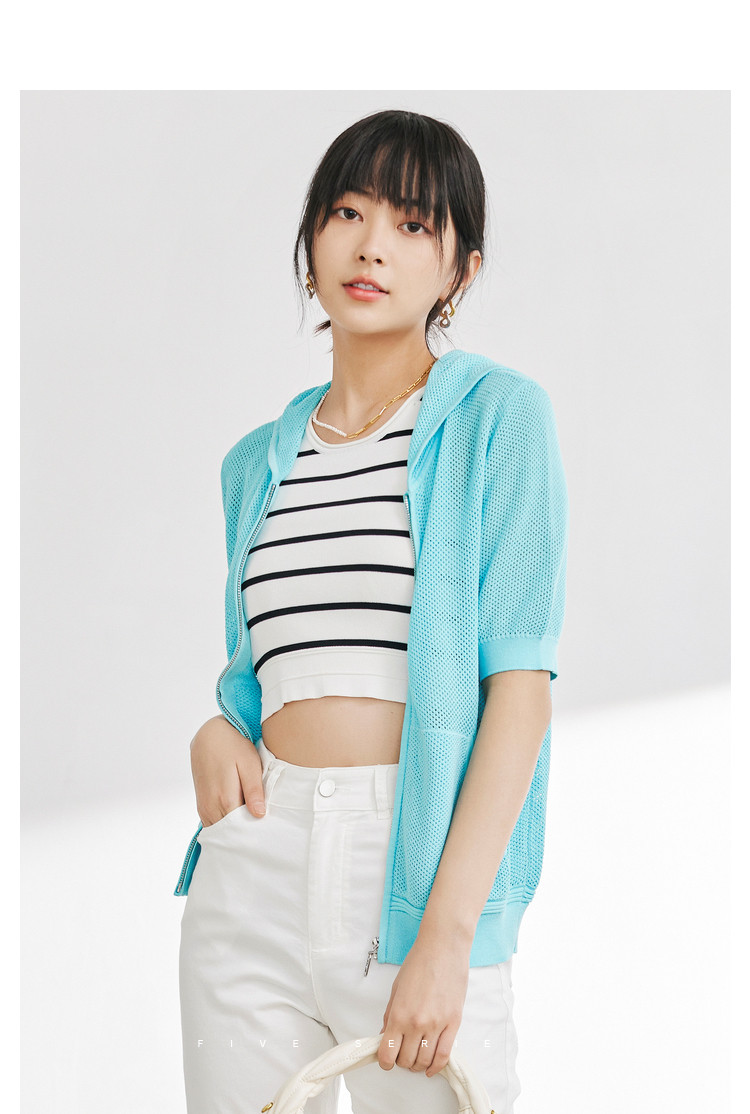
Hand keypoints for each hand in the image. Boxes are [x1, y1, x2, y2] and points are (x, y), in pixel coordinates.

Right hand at [189, 715, 265, 825]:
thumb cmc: (233, 745)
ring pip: (219, 831)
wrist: (209, 735)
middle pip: (228, 833)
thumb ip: (254, 790)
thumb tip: (259, 815)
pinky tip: (240, 822)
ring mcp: (204, 807)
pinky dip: (225, 827)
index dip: (253, 834)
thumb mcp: (249, 763)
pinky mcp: (201, 804)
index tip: (267, 835)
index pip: (239, 830)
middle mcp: (211, 806)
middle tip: (263, 836)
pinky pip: (213, 824)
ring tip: (252, 829)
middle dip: (244, 836)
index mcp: (225, 798)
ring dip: (234, 832)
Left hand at [377, 934, 470, 1076]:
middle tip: (402, 1054)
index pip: (387, 1053)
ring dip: (418, 1065)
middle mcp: (416, 1023)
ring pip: (424, 1061)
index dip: (385, 1062)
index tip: (386, 1060)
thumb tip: (384, 1035)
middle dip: (401, 1062)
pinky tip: (431, 1067)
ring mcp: (437, 1025)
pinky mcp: (453, 1023)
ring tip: (416, 1059)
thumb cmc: (419, 962)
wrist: (443, 948)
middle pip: (406, 1060)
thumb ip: (389, 1014)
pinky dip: (436, 1067)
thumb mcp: (396, 988)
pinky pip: (444, 1055)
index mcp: (399, 1014)